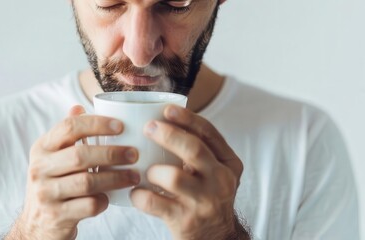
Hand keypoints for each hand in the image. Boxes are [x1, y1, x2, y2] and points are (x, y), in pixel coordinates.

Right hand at [6, 106, 139, 239]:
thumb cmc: (54, 184)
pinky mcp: (56, 216)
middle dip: (112, 153)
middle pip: (80, 155)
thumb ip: (66, 135)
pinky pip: (88, 206)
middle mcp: (39, 168)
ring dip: (115, 178)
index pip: (69, 127)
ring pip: (87, 182)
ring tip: (134, 176)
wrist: (37, 225)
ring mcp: (46, 193)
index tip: (121, 126)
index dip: (97, 124)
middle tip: (134, 154)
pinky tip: (111, 197)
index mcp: (41, 148)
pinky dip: (104, 201)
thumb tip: (79, 107)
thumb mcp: (53, 158)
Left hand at [130, 105, 247, 239]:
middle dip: (168, 135)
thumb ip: (199, 151)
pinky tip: (136, 193)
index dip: (187, 119)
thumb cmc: (206, 198)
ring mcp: (204, 202)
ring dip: (153, 171)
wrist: (216, 239)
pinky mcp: (185, 221)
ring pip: (174, 177)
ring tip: (146, 172)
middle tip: (148, 127)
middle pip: (194, 149)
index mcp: (229, 163)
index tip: (166, 109)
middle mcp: (221, 181)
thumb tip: (164, 118)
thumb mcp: (214, 173)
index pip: (209, 134)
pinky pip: (154, 202)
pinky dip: (139, 195)